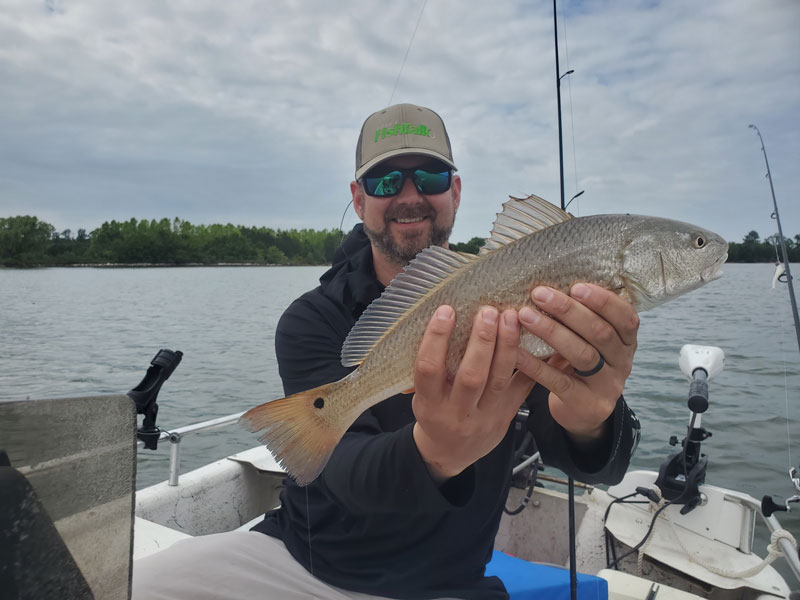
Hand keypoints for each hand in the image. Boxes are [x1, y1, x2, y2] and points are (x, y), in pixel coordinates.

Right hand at [412, 305, 534, 482]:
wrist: (450, 452)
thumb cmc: (434, 412)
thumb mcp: (423, 394)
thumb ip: (433, 367)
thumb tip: (444, 317)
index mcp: (429, 403)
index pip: (429, 369)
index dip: (436, 339)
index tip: (446, 311)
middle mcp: (457, 413)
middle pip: (471, 377)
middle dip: (481, 342)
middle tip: (488, 311)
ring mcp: (485, 416)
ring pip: (500, 381)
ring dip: (507, 346)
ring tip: (511, 317)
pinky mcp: (507, 415)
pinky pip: (523, 388)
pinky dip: (534, 364)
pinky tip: (541, 341)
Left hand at [515, 283, 638, 441]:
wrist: (583, 412)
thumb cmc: (581, 363)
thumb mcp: (592, 341)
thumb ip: (584, 317)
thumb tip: (551, 282)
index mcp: (627, 341)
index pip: (626, 317)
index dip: (603, 300)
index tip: (576, 286)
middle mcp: (623, 362)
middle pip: (600, 333)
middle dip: (568, 311)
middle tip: (539, 294)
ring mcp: (607, 385)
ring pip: (581, 354)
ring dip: (551, 331)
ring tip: (524, 315)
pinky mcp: (586, 403)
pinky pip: (558, 381)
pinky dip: (536, 364)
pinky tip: (516, 351)